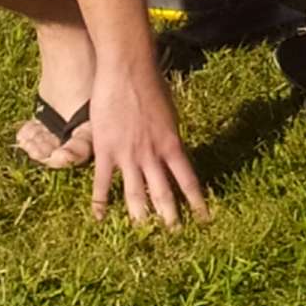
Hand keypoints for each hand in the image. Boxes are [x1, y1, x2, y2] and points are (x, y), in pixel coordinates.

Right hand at [87, 63, 210, 228]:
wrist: (128, 69)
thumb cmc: (151, 85)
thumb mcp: (169, 114)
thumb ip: (169, 136)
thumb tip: (172, 151)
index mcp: (172, 144)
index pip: (188, 180)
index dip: (197, 201)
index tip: (205, 218)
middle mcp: (152, 154)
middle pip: (163, 193)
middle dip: (170, 216)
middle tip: (175, 235)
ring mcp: (128, 154)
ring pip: (135, 194)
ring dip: (140, 216)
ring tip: (144, 233)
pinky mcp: (106, 151)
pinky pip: (102, 184)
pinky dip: (101, 203)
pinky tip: (100, 219)